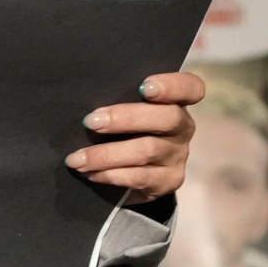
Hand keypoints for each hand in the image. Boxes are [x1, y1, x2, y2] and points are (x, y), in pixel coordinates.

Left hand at [65, 72, 202, 200]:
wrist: (133, 171)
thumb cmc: (123, 128)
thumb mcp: (125, 110)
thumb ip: (118, 99)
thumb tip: (83, 96)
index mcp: (175, 102)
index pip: (190, 88)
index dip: (172, 86)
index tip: (145, 86)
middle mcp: (182, 127)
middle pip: (167, 118)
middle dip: (125, 118)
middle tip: (91, 121)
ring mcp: (178, 155)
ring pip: (147, 150)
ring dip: (107, 154)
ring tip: (77, 159)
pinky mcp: (169, 181)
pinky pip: (140, 177)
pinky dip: (111, 175)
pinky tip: (90, 173)